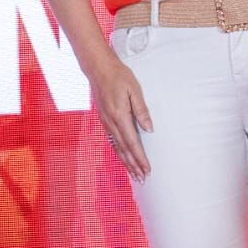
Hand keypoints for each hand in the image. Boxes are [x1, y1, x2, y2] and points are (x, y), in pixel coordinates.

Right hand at [91, 53, 153, 178]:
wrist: (98, 69)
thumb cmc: (119, 76)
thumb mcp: (134, 90)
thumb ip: (141, 110)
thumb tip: (149, 128)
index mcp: (120, 116)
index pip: (132, 142)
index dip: (140, 158)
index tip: (147, 169)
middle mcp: (111, 122)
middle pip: (124, 149)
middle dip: (133, 165)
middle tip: (142, 178)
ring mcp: (106, 122)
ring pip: (117, 147)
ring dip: (126, 162)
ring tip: (134, 174)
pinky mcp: (104, 120)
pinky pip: (112, 141)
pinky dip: (119, 152)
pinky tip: (123, 158)